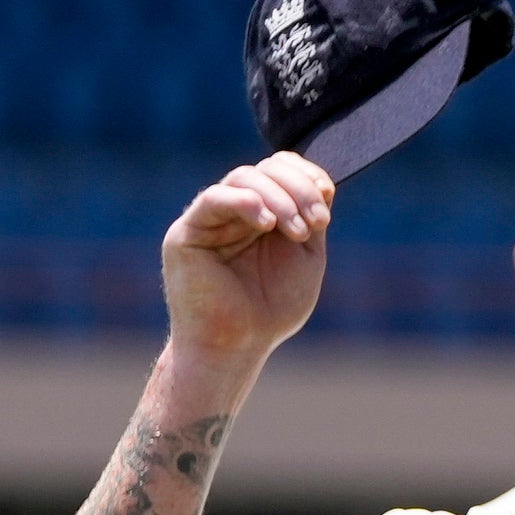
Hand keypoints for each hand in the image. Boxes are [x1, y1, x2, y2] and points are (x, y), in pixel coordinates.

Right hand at [162, 153, 332, 364]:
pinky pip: (213, 199)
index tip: (327, 198)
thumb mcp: (304, 255)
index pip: (281, 170)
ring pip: (243, 178)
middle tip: (316, 223)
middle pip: (266, 170)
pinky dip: (245, 202)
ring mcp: (210, 219)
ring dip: (279, 199)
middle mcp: (236, 210)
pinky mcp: (187, 232)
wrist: (238, 344)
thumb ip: (310, 217)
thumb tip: (321, 181)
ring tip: (297, 231)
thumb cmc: (271, 307)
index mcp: (264, 213)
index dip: (306, 174)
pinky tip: (266, 224)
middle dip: (298, 189)